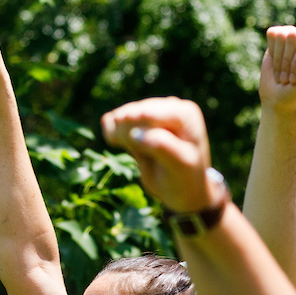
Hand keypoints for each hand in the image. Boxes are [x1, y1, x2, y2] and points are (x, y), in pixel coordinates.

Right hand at [101, 97, 216, 212]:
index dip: (135, 132)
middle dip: (129, 136)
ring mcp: (150, 110)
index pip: (149, 115)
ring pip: (119, 117)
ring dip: (122, 137)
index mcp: (184, 113)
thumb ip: (161, 146)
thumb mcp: (180, 165)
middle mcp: (167, 106)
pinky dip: (112, 134)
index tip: (137, 150)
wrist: (181, 189)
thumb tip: (135, 133)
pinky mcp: (133, 119)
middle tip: (147, 158)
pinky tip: (128, 148)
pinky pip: (111, 120)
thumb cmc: (184, 176)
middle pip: (133, 114)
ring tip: (143, 154)